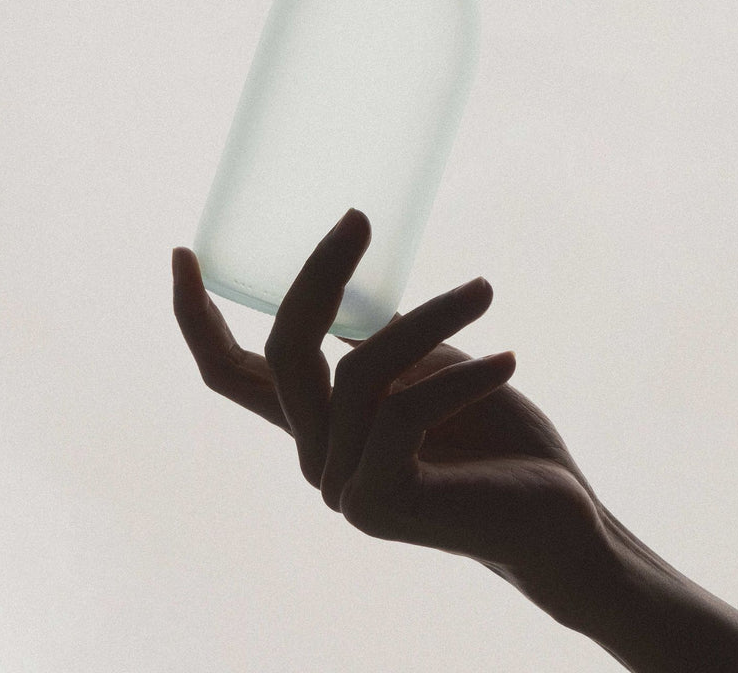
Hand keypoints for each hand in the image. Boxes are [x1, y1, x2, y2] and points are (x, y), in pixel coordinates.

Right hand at [172, 208, 610, 627]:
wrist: (554, 517)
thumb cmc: (493, 433)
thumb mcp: (425, 367)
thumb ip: (378, 342)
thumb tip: (352, 281)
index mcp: (314, 424)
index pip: (229, 374)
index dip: (196, 316)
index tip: (183, 252)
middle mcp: (314, 458)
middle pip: (284, 350)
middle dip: (318, 274)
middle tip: (359, 219)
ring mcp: (340, 488)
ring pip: (361, 370)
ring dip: (430, 318)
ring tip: (484, 293)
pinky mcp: (378, 504)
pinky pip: (403, 412)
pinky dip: (460, 375)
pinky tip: (507, 361)